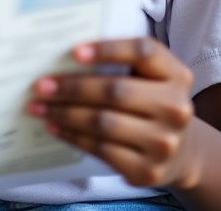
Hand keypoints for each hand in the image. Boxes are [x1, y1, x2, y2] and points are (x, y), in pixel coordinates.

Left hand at [28, 37, 199, 190]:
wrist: (181, 153)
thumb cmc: (150, 102)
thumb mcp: (149, 78)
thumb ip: (121, 63)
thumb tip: (62, 56)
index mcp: (176, 75)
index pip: (144, 52)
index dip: (108, 49)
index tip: (74, 52)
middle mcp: (176, 108)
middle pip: (116, 91)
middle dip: (72, 87)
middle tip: (40, 85)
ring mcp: (164, 143)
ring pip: (103, 122)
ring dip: (64, 113)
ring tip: (39, 107)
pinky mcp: (148, 171)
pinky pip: (101, 149)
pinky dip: (73, 136)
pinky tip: (55, 128)